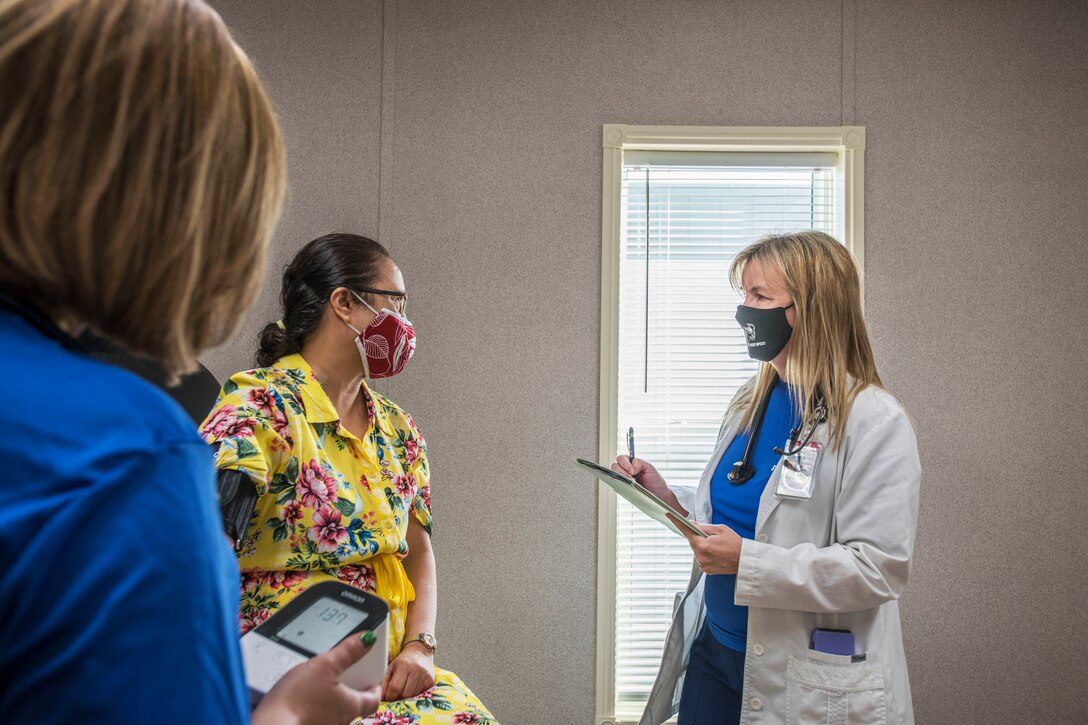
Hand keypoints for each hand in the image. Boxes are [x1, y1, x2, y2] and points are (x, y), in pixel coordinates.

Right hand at [253, 632, 380, 724]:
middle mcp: (339, 720)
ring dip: (328, 698)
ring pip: (332, 711)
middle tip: (342, 675)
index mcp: (350, 705)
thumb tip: (367, 639)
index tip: (372, 681)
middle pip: (352, 705)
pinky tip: (299, 697)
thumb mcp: (324, 666)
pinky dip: (311, 705)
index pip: (372, 700)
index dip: (374, 688)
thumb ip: (347, 652)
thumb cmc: (297, 700)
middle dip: (348, 690)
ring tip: (316, 682)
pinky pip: (313, 715)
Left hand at [381, 643, 435, 701]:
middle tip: (394, 695)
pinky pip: (421, 695)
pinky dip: (414, 695)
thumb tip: (380, 697)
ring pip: (413, 696)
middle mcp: (416, 670)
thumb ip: (384, 681)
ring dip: (406, 698)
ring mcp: (425, 675)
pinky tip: (411, 688)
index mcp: (403, 665)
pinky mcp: (431, 681)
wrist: (420, 652)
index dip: (389, 696)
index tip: (386, 697)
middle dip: (397, 698)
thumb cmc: (402, 661)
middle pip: (405, 694)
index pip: (395, 688)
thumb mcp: (391, 667)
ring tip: (402, 691)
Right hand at [612, 456, 686, 514]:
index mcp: (633, 464)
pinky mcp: (623, 488)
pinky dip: (619, 484)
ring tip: (629, 481)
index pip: (623, 458)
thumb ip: (640, 463)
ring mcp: (624, 479)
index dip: (625, 463)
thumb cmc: (655, 482)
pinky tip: (626, 486)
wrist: (658, 495)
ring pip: (614, 474)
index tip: (632, 470)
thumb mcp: (650, 469)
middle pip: (615, 465)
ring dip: (620, 476)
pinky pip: (616, 484)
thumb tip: (632, 465)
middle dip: (621, 470)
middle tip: (630, 477)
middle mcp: (627, 470)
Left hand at [672, 516, 742, 574]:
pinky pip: (702, 558)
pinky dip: (706, 554)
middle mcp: (700, 556)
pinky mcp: (706, 570)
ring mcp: (703, 564)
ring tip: (717, 546)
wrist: (745, 560)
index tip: (669, 515)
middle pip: (692, 542)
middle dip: (698, 537)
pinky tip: (717, 553)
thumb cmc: (736, 544)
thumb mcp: (720, 529)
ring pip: (697, 550)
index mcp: (703, 545)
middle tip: (711, 536)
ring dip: (703, 546)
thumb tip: (692, 524)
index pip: (686, 531)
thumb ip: (704, 527)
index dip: (677, 522)